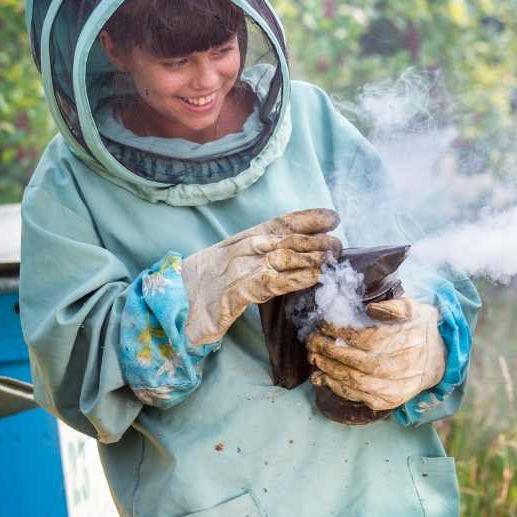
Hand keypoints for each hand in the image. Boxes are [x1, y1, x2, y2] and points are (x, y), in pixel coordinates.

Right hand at [182, 209, 341, 345]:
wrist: (177, 299)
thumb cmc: (209, 280)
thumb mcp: (236, 257)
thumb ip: (263, 251)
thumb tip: (299, 250)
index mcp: (246, 237)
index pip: (283, 222)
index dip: (310, 218)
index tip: (333, 217)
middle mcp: (247, 247)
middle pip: (290, 238)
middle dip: (318, 240)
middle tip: (338, 246)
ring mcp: (243, 267)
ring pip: (286, 257)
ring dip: (313, 257)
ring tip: (332, 260)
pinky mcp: (240, 290)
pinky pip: (275, 281)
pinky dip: (297, 279)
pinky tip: (314, 278)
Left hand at [306, 298, 445, 410]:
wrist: (438, 362)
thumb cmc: (421, 330)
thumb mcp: (417, 309)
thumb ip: (396, 305)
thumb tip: (371, 309)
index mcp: (408, 341)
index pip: (367, 338)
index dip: (341, 332)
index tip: (324, 324)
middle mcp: (403, 367)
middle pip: (358, 362)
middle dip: (329, 350)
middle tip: (312, 340)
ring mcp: (395, 388)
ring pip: (355, 381)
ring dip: (328, 369)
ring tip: (314, 356)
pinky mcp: (388, 401)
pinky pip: (357, 396)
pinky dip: (336, 386)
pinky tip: (323, 375)